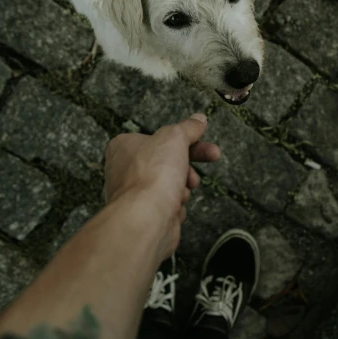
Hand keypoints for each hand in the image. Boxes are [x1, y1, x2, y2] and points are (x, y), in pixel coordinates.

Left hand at [104, 114, 219, 259]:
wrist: (146, 219)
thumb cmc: (152, 175)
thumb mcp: (175, 137)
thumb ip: (188, 127)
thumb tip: (198, 119)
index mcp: (125, 146)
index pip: (159, 137)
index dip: (184, 138)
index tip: (201, 138)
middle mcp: (125, 170)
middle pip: (168, 160)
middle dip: (189, 163)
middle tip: (213, 155)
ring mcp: (135, 194)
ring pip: (171, 184)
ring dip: (183, 186)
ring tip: (181, 190)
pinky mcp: (145, 215)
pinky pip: (168, 205)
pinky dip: (176, 206)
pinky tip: (173, 207)